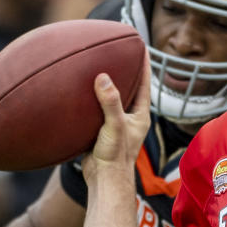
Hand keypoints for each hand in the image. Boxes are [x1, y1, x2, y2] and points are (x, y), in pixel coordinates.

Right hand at [82, 50, 151, 180]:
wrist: (103, 181)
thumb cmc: (115, 157)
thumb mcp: (114, 126)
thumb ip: (110, 102)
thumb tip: (104, 77)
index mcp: (140, 115)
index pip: (145, 83)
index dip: (144, 64)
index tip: (141, 46)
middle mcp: (130, 118)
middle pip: (130, 88)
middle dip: (126, 71)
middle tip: (118, 51)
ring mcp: (116, 125)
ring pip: (112, 100)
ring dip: (107, 85)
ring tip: (99, 66)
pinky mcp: (102, 131)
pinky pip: (98, 110)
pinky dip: (92, 100)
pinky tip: (80, 91)